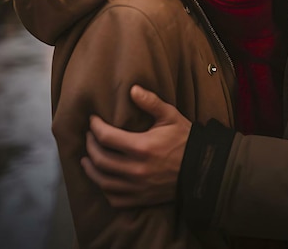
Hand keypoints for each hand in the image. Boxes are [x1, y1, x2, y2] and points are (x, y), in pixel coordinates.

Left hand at [81, 85, 191, 207]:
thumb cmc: (185, 138)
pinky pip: (114, 198)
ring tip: (87, 158)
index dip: (95, 127)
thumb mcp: (170, 115)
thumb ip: (151, 102)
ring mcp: (137, 187)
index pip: (106, 137)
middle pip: (100, 159)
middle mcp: (136, 169)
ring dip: (91, 169)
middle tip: (89, 136)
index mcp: (142, 147)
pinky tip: (102, 178)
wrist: (201, 167)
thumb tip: (132, 89)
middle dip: (90, 145)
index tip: (92, 120)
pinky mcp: (140, 199)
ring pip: (103, 181)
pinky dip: (104, 189)